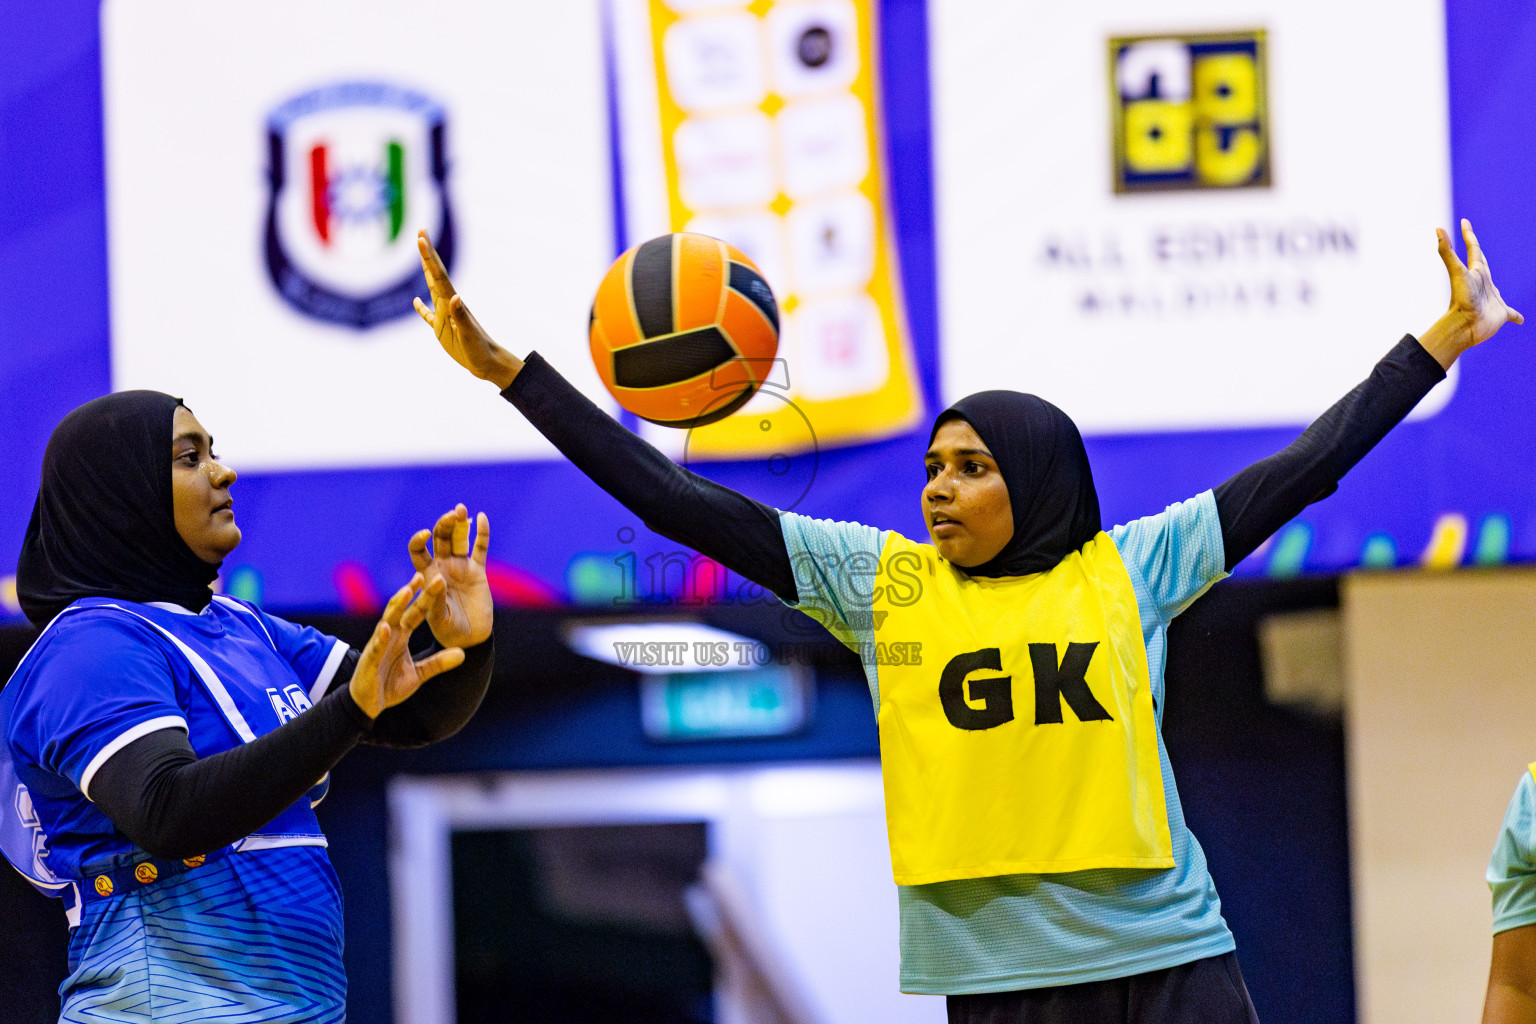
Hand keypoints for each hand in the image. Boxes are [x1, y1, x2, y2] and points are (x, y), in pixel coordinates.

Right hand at [349, 574, 465, 718]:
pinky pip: (376, 647)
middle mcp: (389, 636)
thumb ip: (438, 662)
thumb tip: (463, 654)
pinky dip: (381, 637)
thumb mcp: (420, 674)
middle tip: (426, 574)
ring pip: (387, 621)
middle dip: (413, 593)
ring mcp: (378, 645)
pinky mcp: (369, 660)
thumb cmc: (390, 685)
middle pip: (403, 610)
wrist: (369, 704)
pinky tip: (386, 627)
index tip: (438, 579)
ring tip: (406, 591)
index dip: (425, 597)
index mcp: (401, 636)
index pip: (415, 612)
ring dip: (396, 606)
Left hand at [409, 504, 492, 648]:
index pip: (419, 551)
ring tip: (461, 509)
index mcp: (427, 575)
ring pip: (459, 539)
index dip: (419, 540)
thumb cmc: (447, 632)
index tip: (425, 535)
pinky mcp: (478, 571)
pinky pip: (480, 548)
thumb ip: (437, 601)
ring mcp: (461, 567)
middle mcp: (443, 566)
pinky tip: (481, 518)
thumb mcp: (437, 619)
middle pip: (441, 539)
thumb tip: (438, 579)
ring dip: (460, 523)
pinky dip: (482, 533)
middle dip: (444, 525)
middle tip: (451, 515)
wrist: (468, 639)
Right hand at [414, 230, 522, 388]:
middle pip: (435, 274)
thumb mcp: (468, 334)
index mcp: (452, 304)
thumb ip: (460, 316)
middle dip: (428, 254)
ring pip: (432, 288)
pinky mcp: (442, 329)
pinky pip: (428, 315)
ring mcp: (445, 316)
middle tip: (421, 233)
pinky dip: (421, 308)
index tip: (421, 238)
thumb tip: (455, 297)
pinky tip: (416, 302)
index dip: (428, 257)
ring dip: (426, 271)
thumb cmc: (480, 349)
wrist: (488, 363)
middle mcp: (448, 305)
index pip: (438, 276)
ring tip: (421, 256)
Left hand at [1420, 218, 1523, 367]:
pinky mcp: (1501, 314)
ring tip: (1495, 289)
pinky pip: (1511, 314)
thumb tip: (1438, 229)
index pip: (1474, 250)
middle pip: (1483, 266)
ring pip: (1496, 291)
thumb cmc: (1462, 299)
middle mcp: (1484, 284)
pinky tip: (1520, 320)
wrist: (1465, 326)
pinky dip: (1516, 316)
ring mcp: (1492, 299)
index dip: (1469, 236)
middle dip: (1479, 255)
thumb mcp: (1457, 272)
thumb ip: (1447, 251)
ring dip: (1496, 289)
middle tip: (1475, 245)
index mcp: (1476, 273)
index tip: (1464, 222)